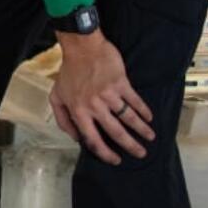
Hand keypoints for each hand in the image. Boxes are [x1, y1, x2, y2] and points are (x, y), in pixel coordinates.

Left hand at [48, 30, 155, 164]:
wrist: (81, 47)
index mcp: (78, 112)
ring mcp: (108, 94)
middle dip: (131, 146)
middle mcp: (94, 106)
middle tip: (141, 154)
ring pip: (129, 118)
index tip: (116, 160)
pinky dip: (144, 110)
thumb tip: (76, 138)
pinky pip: (135, 101)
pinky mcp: (120, 83)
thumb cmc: (68, 72)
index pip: (93, 139)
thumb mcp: (56, 97)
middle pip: (116, 132)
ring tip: (151, 137)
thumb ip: (63, 120)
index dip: (105, 153)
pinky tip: (149, 117)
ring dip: (142, 129)